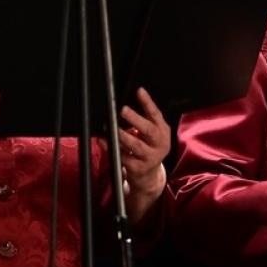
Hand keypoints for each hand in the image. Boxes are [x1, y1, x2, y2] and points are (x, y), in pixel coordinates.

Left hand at [118, 87, 170, 205]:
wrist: (149, 176)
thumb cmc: (147, 147)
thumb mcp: (150, 133)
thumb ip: (143, 119)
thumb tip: (123, 103)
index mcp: (163, 131)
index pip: (156, 114)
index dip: (148, 102)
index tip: (139, 91)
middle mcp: (160, 144)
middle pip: (148, 130)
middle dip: (135, 119)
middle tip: (123, 110)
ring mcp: (150, 157)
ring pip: (135, 145)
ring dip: (122, 135)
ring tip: (111, 127)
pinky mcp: (138, 167)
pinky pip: (123, 156)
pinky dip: (111, 147)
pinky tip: (103, 140)